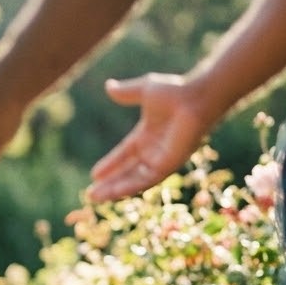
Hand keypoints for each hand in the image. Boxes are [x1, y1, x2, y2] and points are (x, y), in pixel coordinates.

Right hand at [87, 74, 210, 201]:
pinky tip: (113, 192)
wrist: (196, 98)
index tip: (95, 175)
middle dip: (109, 183)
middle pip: (127, 171)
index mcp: (147, 135)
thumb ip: (126, 93)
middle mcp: (155, 150)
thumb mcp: (144, 90)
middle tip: (90, 194)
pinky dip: (128, 187)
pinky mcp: (169, 165)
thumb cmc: (175, 91)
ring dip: (114, 190)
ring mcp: (162, 159)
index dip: (110, 165)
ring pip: (134, 180)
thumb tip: (108, 86)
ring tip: (94, 198)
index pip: (125, 155)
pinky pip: (145, 180)